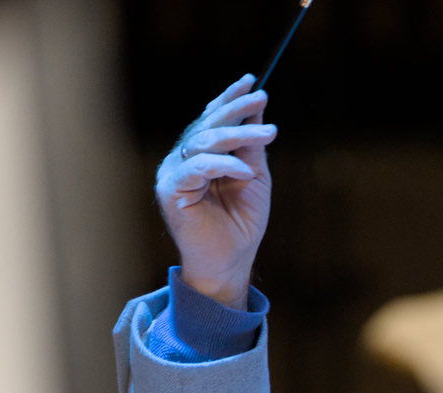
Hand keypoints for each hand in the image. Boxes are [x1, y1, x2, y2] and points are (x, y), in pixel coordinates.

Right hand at [155, 75, 276, 307]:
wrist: (231, 261)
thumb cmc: (241, 223)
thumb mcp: (254, 177)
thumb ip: (252, 146)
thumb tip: (257, 111)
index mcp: (200, 154)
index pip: (211, 118)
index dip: (229, 98)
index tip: (252, 81)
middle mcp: (183, 160)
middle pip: (207, 125)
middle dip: (236, 109)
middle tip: (262, 98)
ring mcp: (175, 174)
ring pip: (204, 142)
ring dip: (238, 134)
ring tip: (269, 134)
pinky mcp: (172, 191)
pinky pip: (198, 168)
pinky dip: (224, 165)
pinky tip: (245, 171)